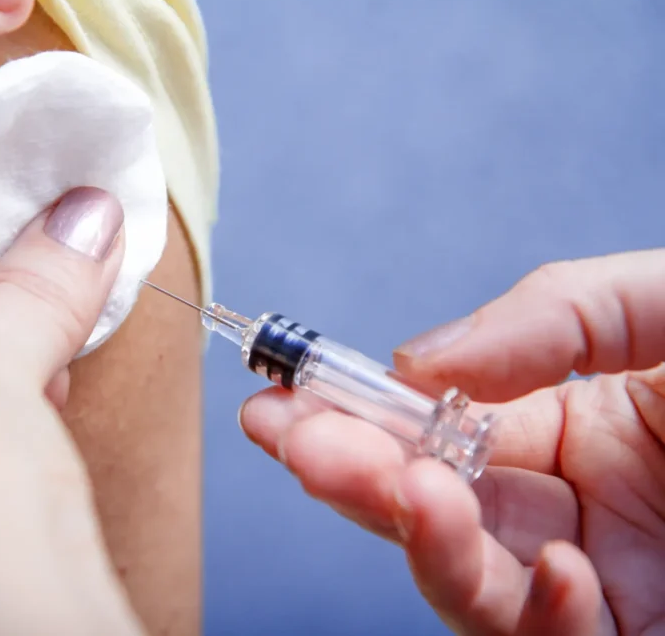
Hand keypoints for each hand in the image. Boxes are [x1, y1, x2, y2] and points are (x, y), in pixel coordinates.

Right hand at [240, 249, 664, 634]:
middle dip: (352, 477)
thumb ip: (550, 317)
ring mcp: (591, 577)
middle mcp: (558, 508)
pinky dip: (540, 619)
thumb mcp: (652, 306)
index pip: (425, 432)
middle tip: (299, 443)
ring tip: (412, 492)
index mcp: (556, 428)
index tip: (282, 398)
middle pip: (423, 509)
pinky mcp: (634, 633)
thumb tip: (417, 365)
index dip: (349, 418)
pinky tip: (558, 569)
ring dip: (427, 544)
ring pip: (471, 587)